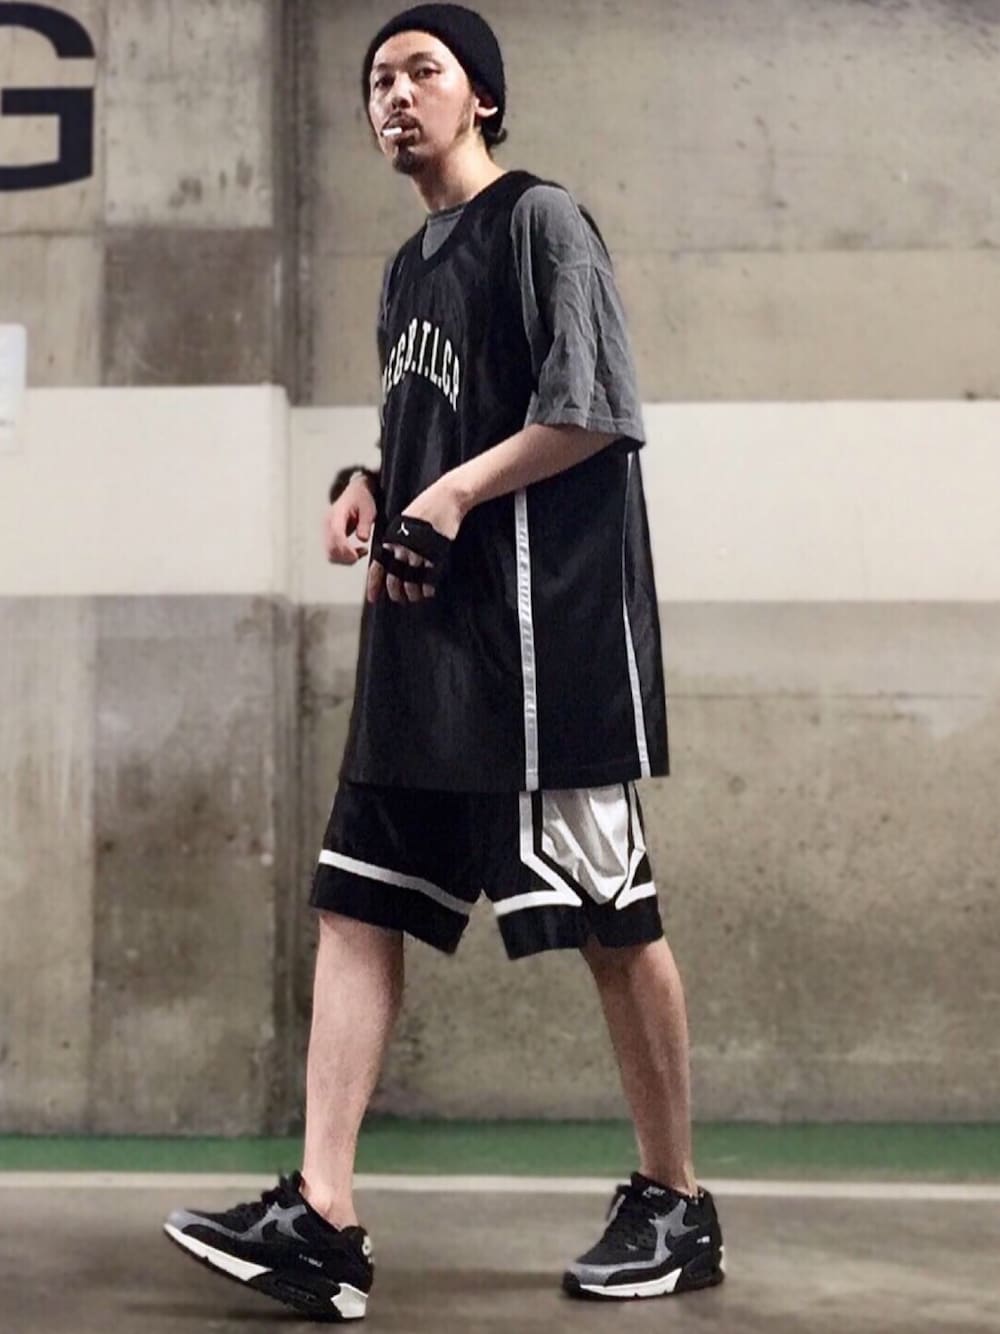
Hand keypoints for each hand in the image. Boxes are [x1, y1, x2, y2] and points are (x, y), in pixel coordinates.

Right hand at [324, 476, 377, 565]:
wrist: (356, 492)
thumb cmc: (361, 498)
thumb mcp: (368, 509)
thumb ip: (365, 524)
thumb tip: (362, 539)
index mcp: (337, 513)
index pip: (335, 534)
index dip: (344, 548)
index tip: (355, 556)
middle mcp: (328, 523)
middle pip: (330, 548)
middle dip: (346, 557)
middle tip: (362, 553)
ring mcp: (327, 531)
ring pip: (330, 554)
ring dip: (345, 559)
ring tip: (361, 552)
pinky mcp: (330, 537)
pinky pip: (333, 552)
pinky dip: (344, 557)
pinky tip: (355, 552)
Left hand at [368, 476, 467, 604]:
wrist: (445, 499)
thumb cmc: (426, 507)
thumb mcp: (403, 521)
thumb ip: (396, 540)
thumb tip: (392, 556)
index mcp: (392, 539)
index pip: (378, 567)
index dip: (374, 585)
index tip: (373, 598)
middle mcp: (402, 547)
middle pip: (394, 579)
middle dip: (396, 593)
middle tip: (400, 599)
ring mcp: (419, 552)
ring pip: (411, 582)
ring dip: (412, 593)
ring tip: (415, 596)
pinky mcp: (435, 554)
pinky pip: (428, 578)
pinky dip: (427, 588)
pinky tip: (428, 591)